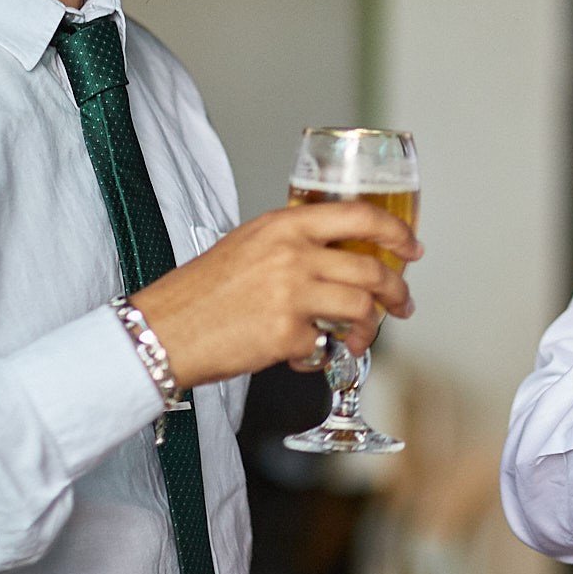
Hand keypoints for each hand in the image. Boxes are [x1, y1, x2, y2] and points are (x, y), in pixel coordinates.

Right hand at [129, 202, 421, 386]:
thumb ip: (294, 243)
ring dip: (368, 330)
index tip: (412, 248)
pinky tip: (305, 357)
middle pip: (371, 269)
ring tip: (357, 339)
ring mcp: (291, 294)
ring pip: (360, 309)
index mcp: (284, 225)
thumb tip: (341, 257)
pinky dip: (323, 357)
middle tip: (403, 305)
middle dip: (397, 292)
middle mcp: (292, 254)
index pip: (360, 216)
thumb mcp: (248, 244)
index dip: (396, 231)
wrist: (160, 330)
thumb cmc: (200, 292)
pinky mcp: (286, 334)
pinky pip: (327, 347)